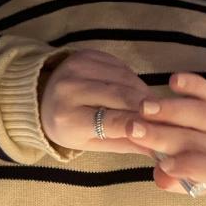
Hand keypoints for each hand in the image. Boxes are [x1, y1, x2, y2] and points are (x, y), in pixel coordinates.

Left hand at [40, 50, 154, 153]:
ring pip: (125, 79)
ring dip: (143, 93)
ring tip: (152, 106)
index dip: (136, 124)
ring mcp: (78, 67)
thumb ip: (123, 144)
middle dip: (146, 107)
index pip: (110, 121)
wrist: (40, 97)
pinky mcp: (87, 54)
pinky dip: (133, 80)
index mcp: (67, 118)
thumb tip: (158, 150)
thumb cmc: (67, 127)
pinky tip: (135, 92)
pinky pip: (121, 67)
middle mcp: (70, 89)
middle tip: (165, 116)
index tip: (157, 129)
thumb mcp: (90, 143)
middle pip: (120, 96)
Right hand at [127, 72, 205, 193]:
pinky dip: (192, 83)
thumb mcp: (183, 180)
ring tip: (144, 107)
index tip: (164, 165)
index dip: (188, 167)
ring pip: (200, 113)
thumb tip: (162, 178)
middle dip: (161, 134)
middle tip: (132, 129)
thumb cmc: (193, 165)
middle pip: (193, 140)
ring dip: (170, 109)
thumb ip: (171, 181)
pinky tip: (173, 81)